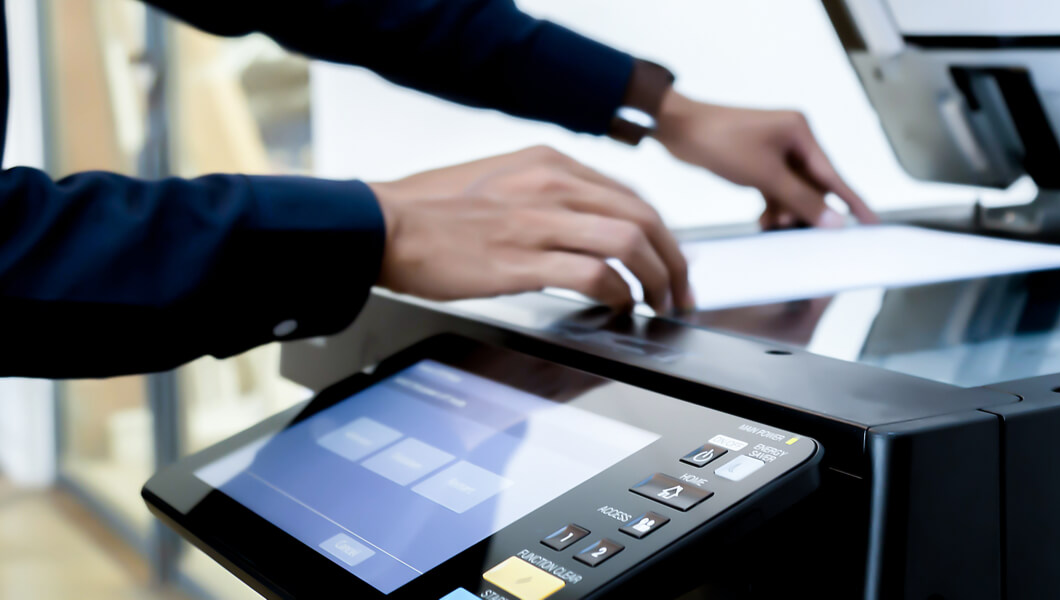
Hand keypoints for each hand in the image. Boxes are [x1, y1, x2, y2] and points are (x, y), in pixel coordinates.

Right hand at [369, 146, 690, 312]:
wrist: (380, 226)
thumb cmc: (430, 213)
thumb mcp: (500, 181)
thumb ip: (547, 194)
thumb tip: (586, 223)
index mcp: (550, 163)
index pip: (631, 194)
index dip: (662, 232)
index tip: (668, 260)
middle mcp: (552, 184)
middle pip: (644, 216)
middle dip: (673, 259)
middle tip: (679, 290)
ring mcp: (539, 220)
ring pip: (630, 241)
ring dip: (656, 278)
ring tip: (658, 305)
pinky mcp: (523, 259)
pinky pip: (596, 275)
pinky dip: (619, 295)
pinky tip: (618, 309)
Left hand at [653, 90, 878, 229]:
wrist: (679, 129)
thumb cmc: (721, 140)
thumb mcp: (765, 175)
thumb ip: (802, 200)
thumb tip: (835, 220)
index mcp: (801, 133)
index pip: (834, 175)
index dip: (853, 202)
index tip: (872, 222)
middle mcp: (792, 139)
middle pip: (813, 185)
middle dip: (807, 211)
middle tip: (805, 234)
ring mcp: (774, 150)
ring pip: (792, 190)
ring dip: (786, 211)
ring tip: (776, 227)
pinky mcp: (757, 161)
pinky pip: (775, 189)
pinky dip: (772, 206)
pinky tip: (764, 222)